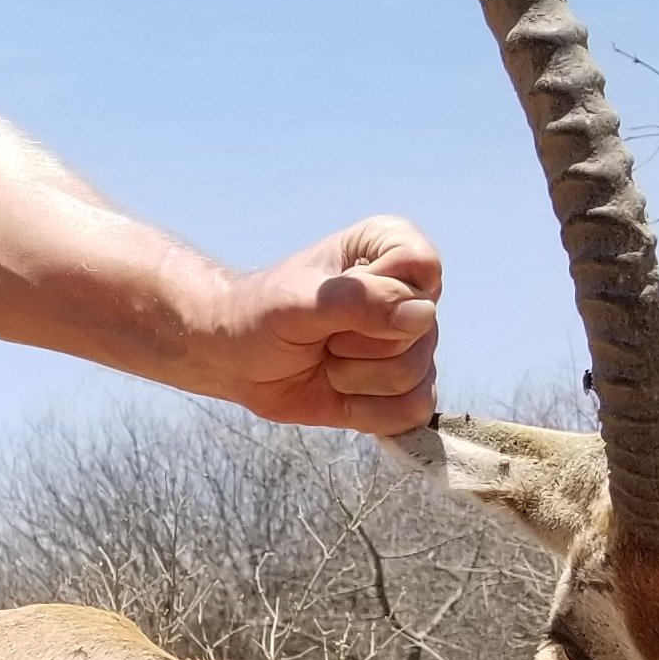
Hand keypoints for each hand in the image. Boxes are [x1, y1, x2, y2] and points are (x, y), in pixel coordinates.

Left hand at [197, 216, 441, 433]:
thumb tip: (422, 315)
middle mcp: (411, 293)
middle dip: (356, 345)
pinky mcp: (404, 388)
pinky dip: (366, 412)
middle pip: (419, 332)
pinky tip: (337, 392)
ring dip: (354, 380)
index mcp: (389, 247)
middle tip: (320, 335)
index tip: (335, 297)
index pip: (422, 265)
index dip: (381, 294)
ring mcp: (412, 343)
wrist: (236, 358)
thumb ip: (358, 301)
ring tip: (325, 360)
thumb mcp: (298, 300)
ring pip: (415, 376)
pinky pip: (412, 411)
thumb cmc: (262, 314)